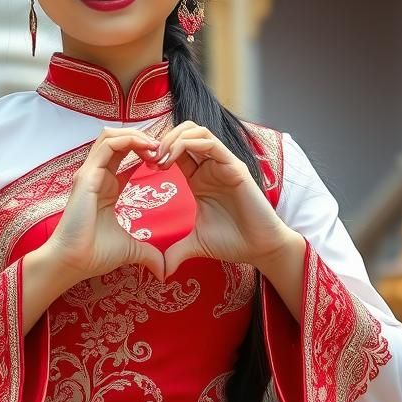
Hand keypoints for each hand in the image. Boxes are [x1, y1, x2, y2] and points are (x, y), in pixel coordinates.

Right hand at [43, 127, 165, 283]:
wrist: (74, 262)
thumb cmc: (95, 254)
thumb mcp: (130, 249)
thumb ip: (149, 253)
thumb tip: (164, 270)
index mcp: (106, 185)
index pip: (125, 155)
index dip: (145, 151)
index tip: (165, 159)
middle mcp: (97, 174)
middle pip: (118, 140)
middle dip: (142, 138)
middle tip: (163, 149)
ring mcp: (90, 172)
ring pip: (111, 136)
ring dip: (136, 135)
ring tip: (156, 146)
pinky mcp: (87, 174)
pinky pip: (108, 145)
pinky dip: (129, 140)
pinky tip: (147, 149)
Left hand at [145, 121, 292, 278]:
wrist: (260, 250)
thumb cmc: (233, 242)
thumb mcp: (195, 244)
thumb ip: (175, 251)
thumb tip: (160, 271)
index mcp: (199, 177)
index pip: (176, 148)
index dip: (157, 150)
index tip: (142, 164)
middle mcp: (211, 165)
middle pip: (184, 131)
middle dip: (162, 138)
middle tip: (148, 157)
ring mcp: (223, 163)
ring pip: (196, 130)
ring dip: (173, 138)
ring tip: (159, 157)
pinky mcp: (234, 166)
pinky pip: (211, 142)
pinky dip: (188, 144)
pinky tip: (171, 159)